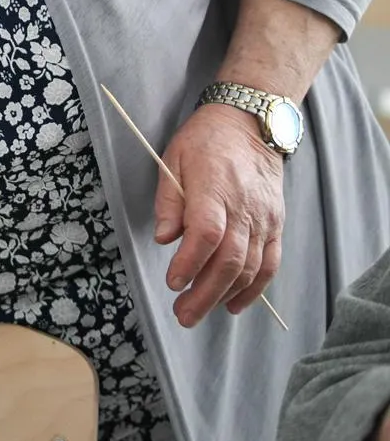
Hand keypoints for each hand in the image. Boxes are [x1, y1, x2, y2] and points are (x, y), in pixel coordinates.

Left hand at [156, 103, 285, 327]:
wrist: (251, 125)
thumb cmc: (205, 142)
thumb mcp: (173, 159)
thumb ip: (168, 201)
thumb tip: (165, 238)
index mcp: (215, 189)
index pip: (207, 233)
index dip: (190, 262)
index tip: (172, 281)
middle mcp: (245, 208)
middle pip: (230, 259)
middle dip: (204, 293)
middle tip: (182, 314)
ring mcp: (265, 219)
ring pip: (250, 266)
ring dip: (224, 295)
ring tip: (197, 312)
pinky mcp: (276, 225)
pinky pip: (270, 263)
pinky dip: (254, 288)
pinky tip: (234, 304)